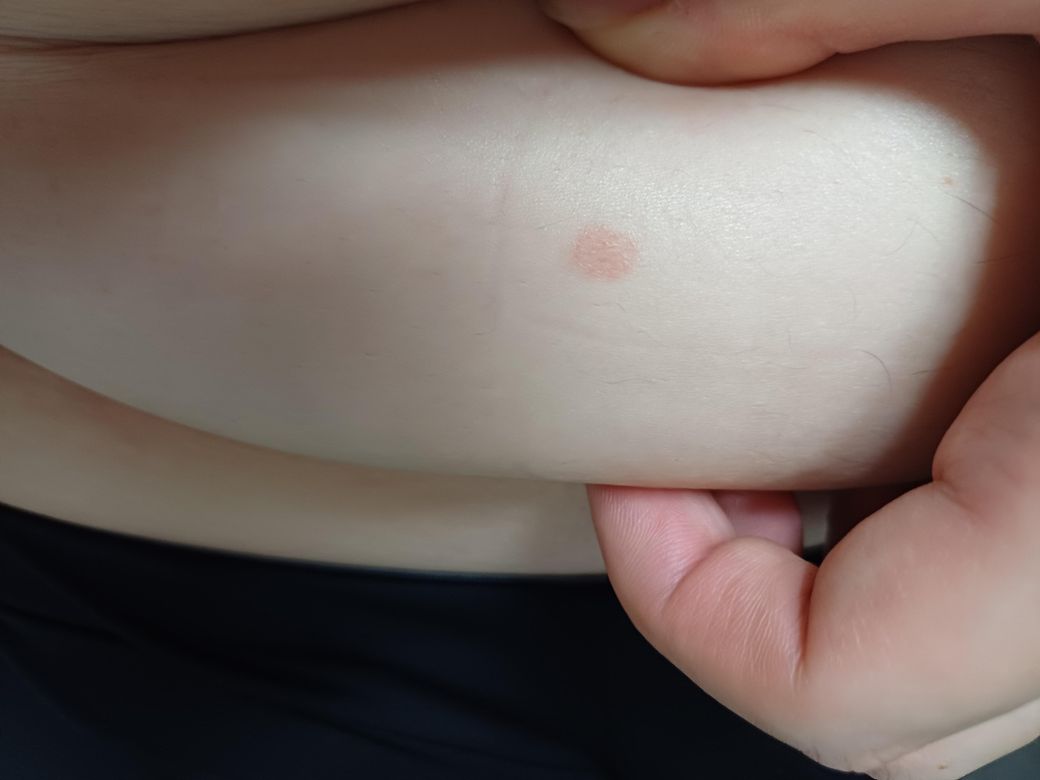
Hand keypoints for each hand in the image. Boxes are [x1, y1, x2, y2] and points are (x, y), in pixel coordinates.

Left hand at [542, 1, 1039, 776]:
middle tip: (693, 457)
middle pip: (905, 709)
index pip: (855, 698)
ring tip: (775, 434)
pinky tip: (900, 399)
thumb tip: (607, 23)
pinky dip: (928, 522)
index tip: (632, 476)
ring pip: (969, 659)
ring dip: (839, 568)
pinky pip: (1020, 576)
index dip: (690, 615)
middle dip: (752, 598)